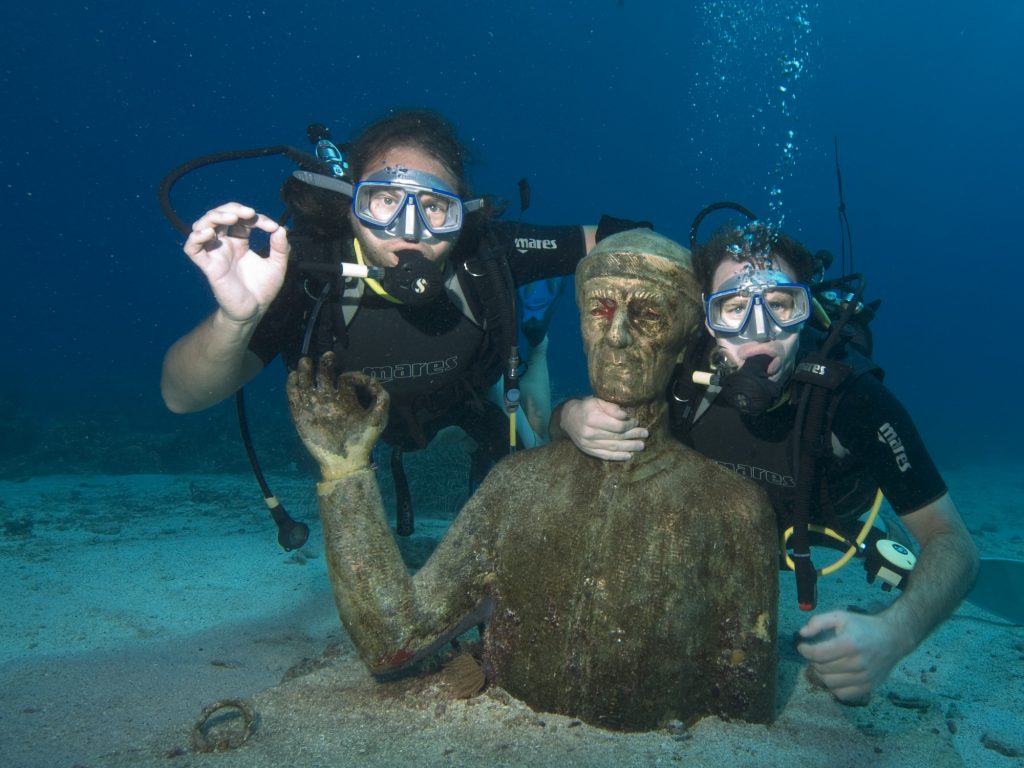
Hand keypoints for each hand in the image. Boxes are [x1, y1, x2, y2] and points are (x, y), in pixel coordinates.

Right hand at [184, 202, 289, 322]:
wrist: (254, 311)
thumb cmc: (263, 289)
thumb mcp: (277, 265)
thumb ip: (280, 248)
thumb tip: (281, 229)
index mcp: (239, 241)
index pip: (241, 219)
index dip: (255, 217)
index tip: (272, 227)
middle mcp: (224, 244)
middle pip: (219, 216)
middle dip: (232, 208)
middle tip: (249, 212)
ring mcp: (215, 254)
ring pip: (202, 225)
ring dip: (215, 216)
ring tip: (232, 217)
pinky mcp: (208, 266)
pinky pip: (192, 248)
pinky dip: (196, 237)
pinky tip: (210, 233)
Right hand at [286, 354, 388, 479]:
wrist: (346, 461)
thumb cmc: (363, 440)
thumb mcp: (377, 417)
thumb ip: (380, 397)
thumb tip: (370, 380)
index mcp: (346, 398)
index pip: (343, 379)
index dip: (348, 375)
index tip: (348, 378)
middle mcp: (329, 399)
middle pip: (323, 374)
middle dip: (324, 363)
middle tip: (328, 356)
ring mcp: (314, 405)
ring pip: (306, 382)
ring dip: (305, 370)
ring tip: (306, 360)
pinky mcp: (301, 415)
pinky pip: (293, 396)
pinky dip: (292, 385)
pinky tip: (294, 375)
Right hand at [560, 397, 647, 460]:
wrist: (568, 418)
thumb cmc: (586, 407)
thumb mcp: (597, 401)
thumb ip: (611, 407)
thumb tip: (625, 416)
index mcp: (592, 419)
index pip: (617, 426)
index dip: (629, 425)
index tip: (637, 421)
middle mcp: (589, 433)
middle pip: (617, 437)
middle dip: (633, 436)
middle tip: (645, 434)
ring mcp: (588, 444)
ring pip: (613, 447)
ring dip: (629, 447)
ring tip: (641, 446)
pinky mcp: (588, 451)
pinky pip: (605, 455)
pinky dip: (618, 457)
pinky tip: (628, 456)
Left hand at [796, 610, 903, 703]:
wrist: (893, 638)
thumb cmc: (864, 626)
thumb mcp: (840, 616)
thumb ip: (818, 622)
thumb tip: (802, 634)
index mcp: (850, 643)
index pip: (818, 654)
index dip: (805, 650)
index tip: (803, 646)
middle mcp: (858, 663)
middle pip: (822, 669)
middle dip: (813, 660)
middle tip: (815, 654)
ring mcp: (864, 677)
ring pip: (830, 683)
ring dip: (821, 674)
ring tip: (824, 664)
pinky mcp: (869, 687)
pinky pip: (843, 694)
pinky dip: (834, 686)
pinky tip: (835, 675)